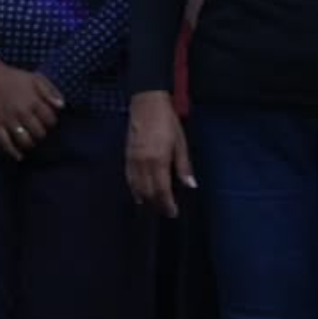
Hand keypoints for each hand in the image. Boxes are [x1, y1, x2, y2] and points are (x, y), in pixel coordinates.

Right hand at [0, 62, 62, 159]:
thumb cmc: (14, 77)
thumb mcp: (36, 79)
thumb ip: (50, 92)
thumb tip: (62, 106)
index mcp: (34, 101)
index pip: (50, 120)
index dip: (51, 123)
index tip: (48, 122)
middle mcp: (22, 112)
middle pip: (38, 132)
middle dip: (41, 134)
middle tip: (39, 133)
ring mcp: (8, 119)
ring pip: (23, 140)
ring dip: (29, 144)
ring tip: (31, 142)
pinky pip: (3, 142)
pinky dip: (11, 151)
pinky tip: (18, 156)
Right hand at [125, 91, 194, 216]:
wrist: (146, 105)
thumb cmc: (168, 122)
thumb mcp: (181, 143)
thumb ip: (184, 166)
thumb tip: (190, 185)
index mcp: (158, 161)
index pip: (162, 190)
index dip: (167, 204)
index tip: (173, 213)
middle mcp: (143, 164)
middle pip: (148, 192)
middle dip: (157, 204)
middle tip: (166, 212)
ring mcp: (132, 161)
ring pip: (137, 188)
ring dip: (146, 199)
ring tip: (155, 207)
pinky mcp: (126, 157)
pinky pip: (129, 179)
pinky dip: (134, 189)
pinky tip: (139, 195)